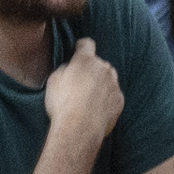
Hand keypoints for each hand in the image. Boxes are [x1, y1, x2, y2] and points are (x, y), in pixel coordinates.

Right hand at [40, 31, 124, 166]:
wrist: (79, 129)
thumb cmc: (62, 105)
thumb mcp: (53, 81)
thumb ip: (65, 70)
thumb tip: (71, 69)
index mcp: (85, 61)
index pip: (87, 44)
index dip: (82, 47)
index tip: (79, 50)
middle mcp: (103, 68)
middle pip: (98, 64)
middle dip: (91, 71)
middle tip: (79, 86)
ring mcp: (114, 84)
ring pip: (108, 80)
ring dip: (100, 86)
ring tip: (86, 102)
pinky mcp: (119, 100)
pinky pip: (113, 96)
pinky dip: (106, 101)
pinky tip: (94, 111)